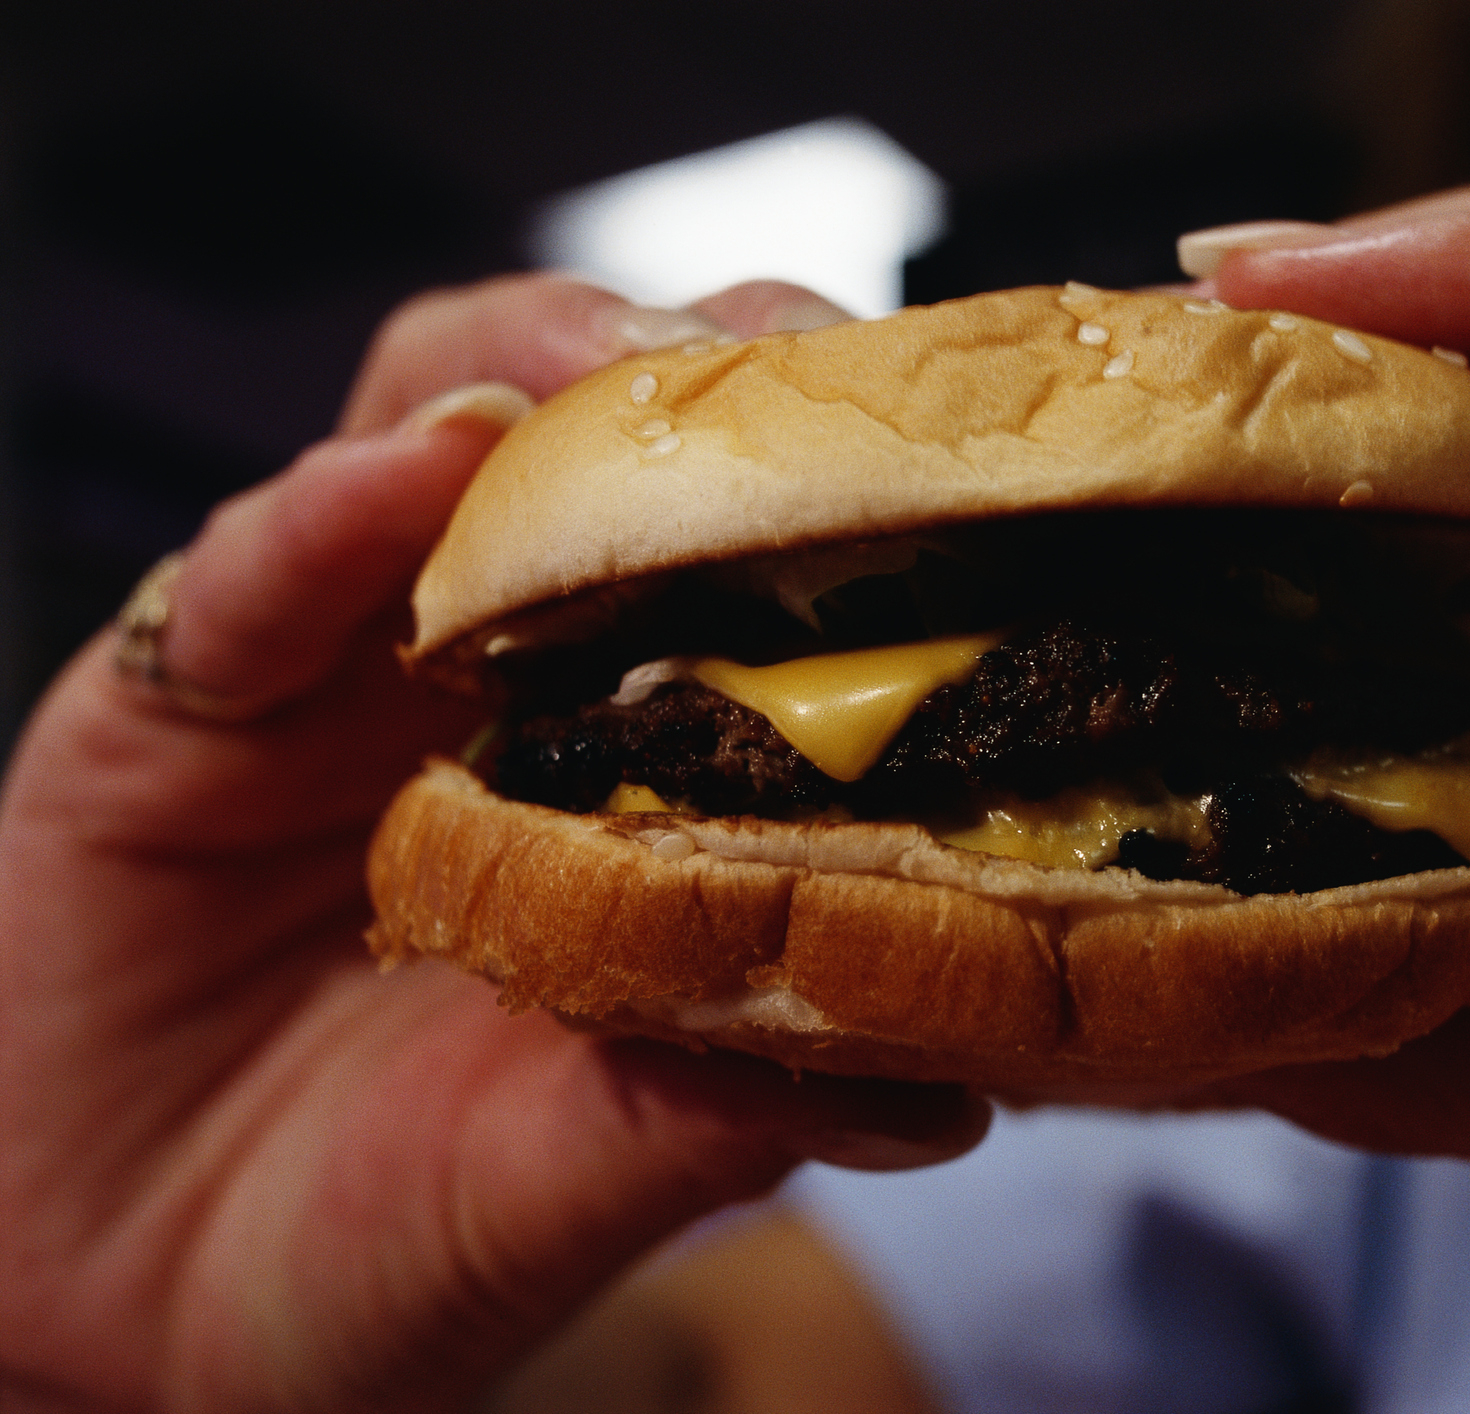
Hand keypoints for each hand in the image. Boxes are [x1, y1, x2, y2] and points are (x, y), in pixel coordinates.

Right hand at [0, 276, 985, 1410]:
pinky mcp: (179, 703)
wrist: (136, 1323)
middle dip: (710, 380)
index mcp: (644, 771)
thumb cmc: (387, 1248)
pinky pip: (242, 574)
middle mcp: (515, 688)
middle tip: (787, 365)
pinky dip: (317, 521)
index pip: (766, 567)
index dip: (851, 490)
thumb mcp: (573, 1187)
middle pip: (616, 446)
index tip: (946, 455)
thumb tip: (945, 1091)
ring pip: (434, 429)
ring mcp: (349, 673)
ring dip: (528, 381)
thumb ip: (719, 1113)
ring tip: (611, 383)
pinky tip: (386, 490)